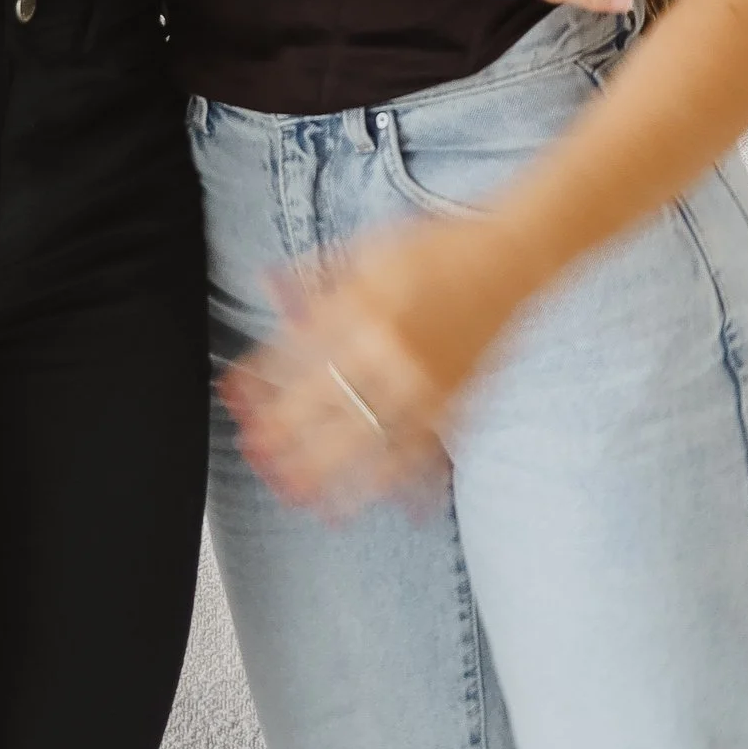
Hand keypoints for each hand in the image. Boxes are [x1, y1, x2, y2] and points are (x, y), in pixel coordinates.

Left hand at [222, 212, 535, 515]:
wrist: (512, 260)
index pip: (297, 352)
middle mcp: (389, 349)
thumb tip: (269, 287)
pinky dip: (390, 483)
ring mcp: (425, 383)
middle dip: (283, 436)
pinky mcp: (455, 404)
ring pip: (365, 441)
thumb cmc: (439, 249)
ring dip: (326, 473)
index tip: (235, 398)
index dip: (260, 380)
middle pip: (323, 405)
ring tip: (296, 495)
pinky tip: (364, 500)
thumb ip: (318, 275)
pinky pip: (418, 454)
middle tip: (255, 456)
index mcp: (362, 305)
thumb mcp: (367, 248)